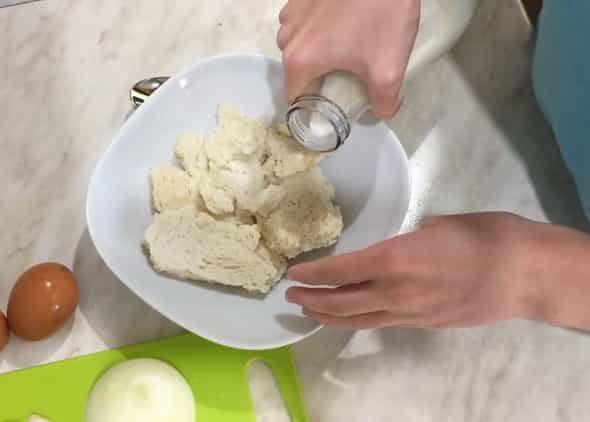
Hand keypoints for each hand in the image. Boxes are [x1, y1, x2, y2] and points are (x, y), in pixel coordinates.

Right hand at [278, 0, 420, 117]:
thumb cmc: (380, 16)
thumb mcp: (389, 68)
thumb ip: (384, 103)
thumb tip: (381, 113)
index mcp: (299, 61)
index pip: (297, 100)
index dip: (317, 106)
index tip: (339, 101)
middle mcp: (286, 38)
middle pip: (298, 72)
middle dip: (321, 77)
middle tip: (351, 71)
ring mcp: (290, 14)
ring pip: (299, 46)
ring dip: (318, 51)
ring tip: (348, 43)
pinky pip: (303, 23)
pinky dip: (318, 28)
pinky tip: (343, 20)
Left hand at [286, 213, 589, 329]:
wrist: (525, 274)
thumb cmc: (485, 236)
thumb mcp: (438, 224)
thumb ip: (410, 237)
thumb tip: (402, 241)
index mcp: (394, 259)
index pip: (339, 271)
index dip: (313, 274)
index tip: (294, 274)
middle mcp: (395, 291)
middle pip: (341, 303)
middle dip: (312, 301)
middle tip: (292, 297)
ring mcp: (410, 313)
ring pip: (358, 320)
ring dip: (329, 317)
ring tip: (309, 312)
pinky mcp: (424, 324)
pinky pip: (381, 323)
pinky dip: (358, 321)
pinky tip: (350, 316)